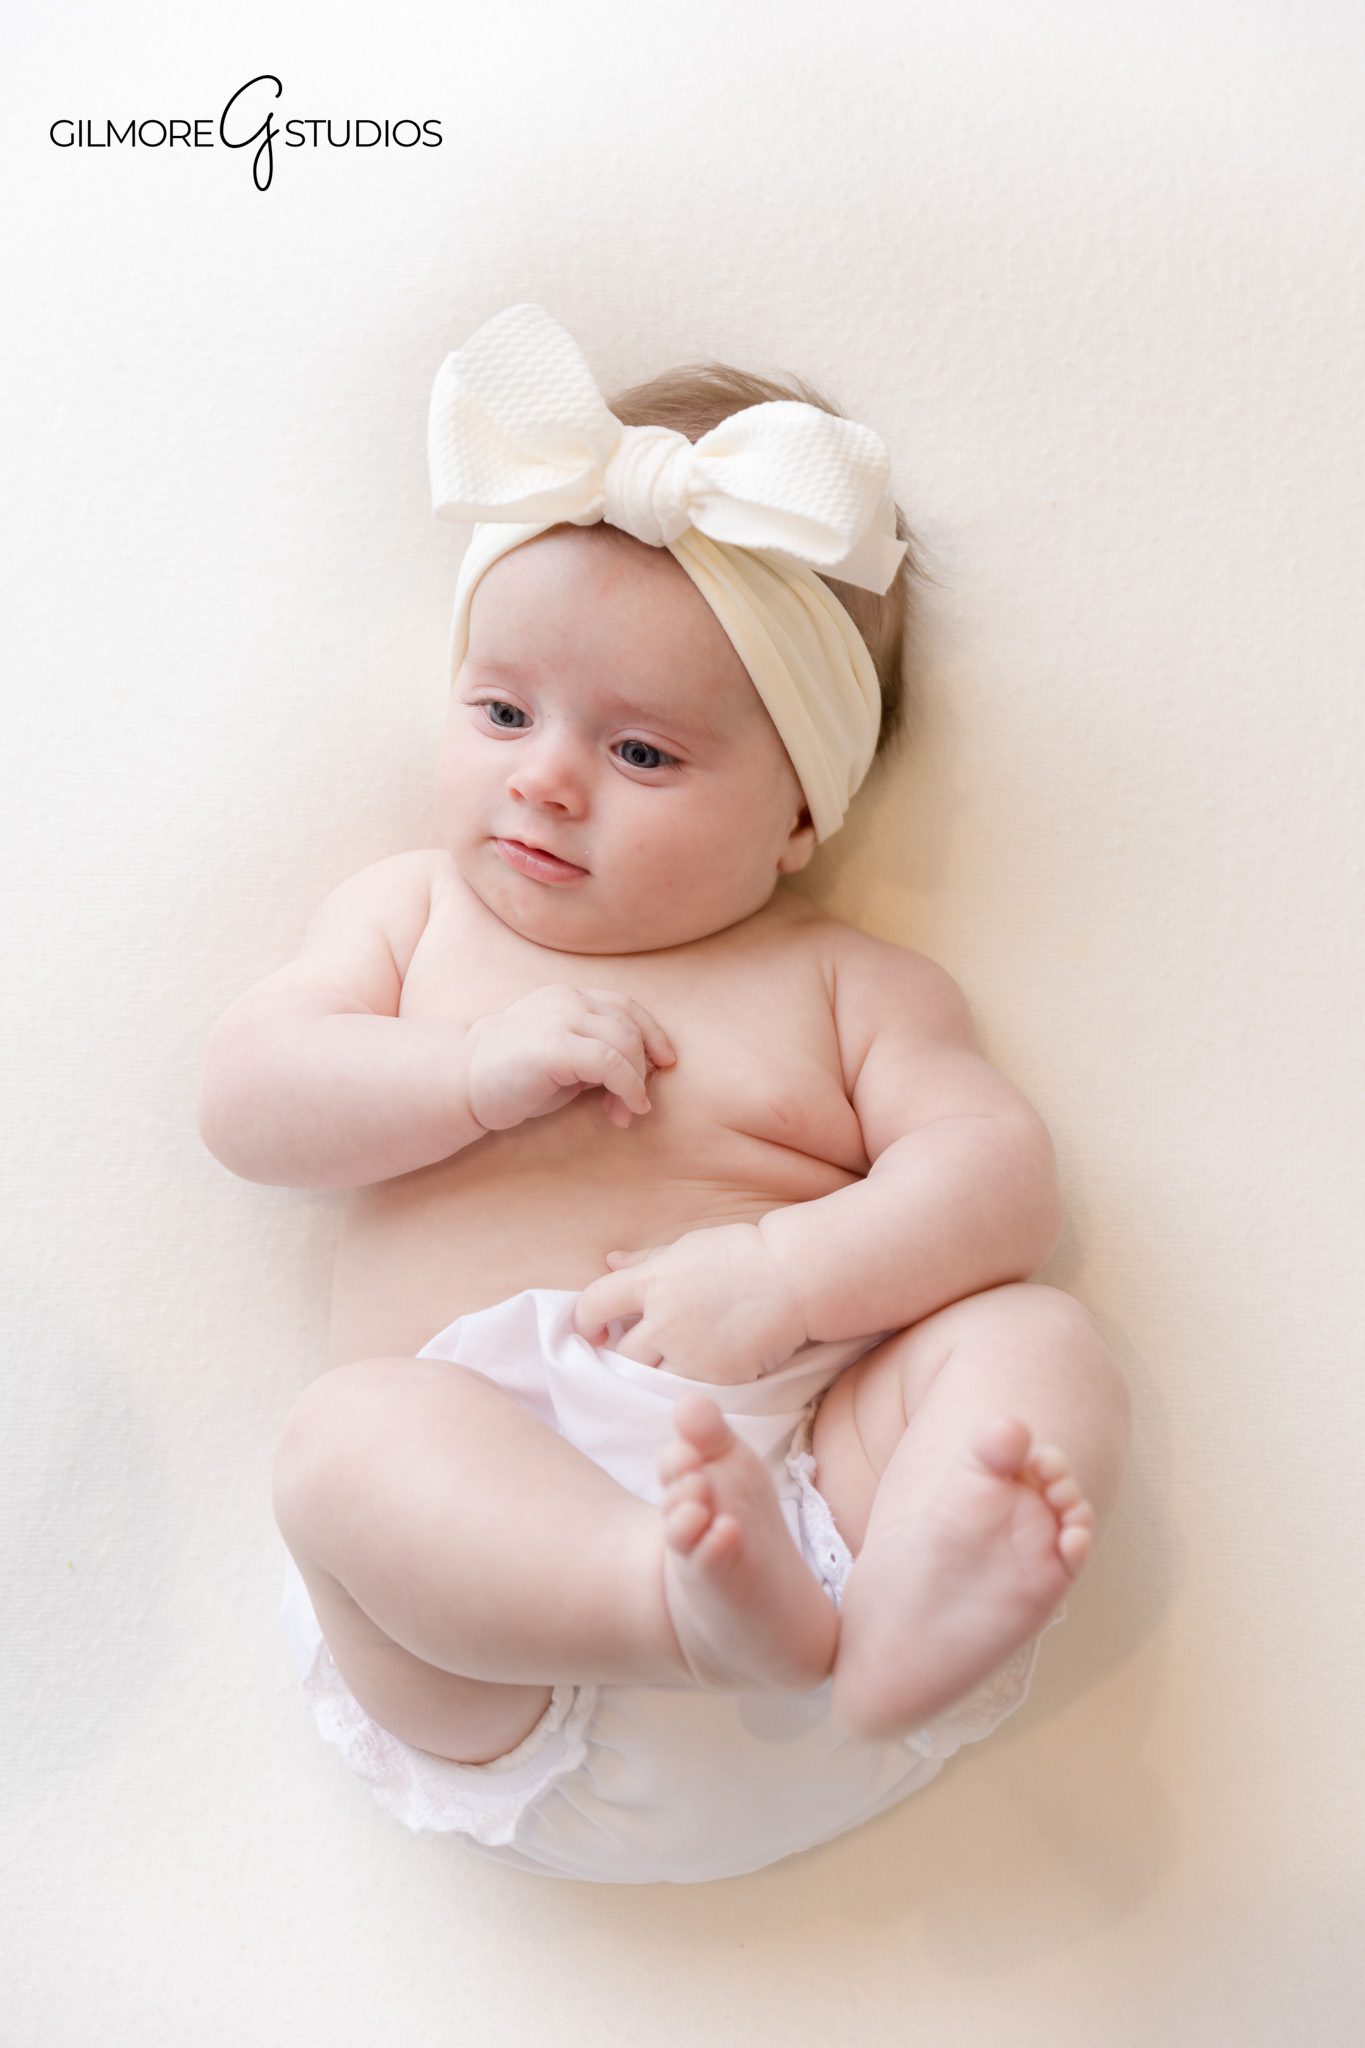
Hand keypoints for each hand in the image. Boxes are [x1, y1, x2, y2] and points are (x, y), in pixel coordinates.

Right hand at [463, 985, 675, 1132]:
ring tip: (627, 1111)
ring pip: (624, 1042)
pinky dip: (627, 1086)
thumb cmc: (514, 1076)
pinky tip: (625, 1107)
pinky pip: (609, 1062)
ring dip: (637, 1081)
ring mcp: (559, 1019)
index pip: (625, 1006)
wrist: (461, 1082)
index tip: (665, 1062)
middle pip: (629, 1025)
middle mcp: (567, 1000)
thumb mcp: (564, 1057)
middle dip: (644, 1066)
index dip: (652, 1033)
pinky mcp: (553, 1046)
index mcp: (568, 997)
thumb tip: (642, 1076)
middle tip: (639, 1103)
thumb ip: (598, 1055)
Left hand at [572, 1222, 809, 1385]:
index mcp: (654, 1280)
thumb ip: (647, 1260)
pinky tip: (701, 1374)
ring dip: (654, 1374)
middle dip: (626, 1354)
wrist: (794, 1277)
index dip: (585, 1320)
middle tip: (643, 1353)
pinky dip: (688, 1387)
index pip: (595, 1303)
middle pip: (621, 1352)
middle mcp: (664, 1318)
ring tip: (674, 1364)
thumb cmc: (744, 1255)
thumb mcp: (689, 1247)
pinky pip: (687, 1392)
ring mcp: (689, 1351)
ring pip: (650, 1378)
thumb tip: (610, 1261)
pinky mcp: (715, 1378)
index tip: (596, 1331)